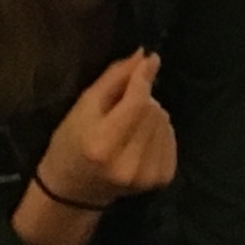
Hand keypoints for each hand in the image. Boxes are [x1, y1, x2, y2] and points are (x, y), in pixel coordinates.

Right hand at [37, 50, 176, 210]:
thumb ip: (115, 79)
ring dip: (152, 116)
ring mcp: (147, 176)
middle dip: (143, 100)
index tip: (150, 59)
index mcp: (102, 144)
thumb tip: (144, 55)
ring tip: (130, 126)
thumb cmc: (71, 142)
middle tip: (123, 108)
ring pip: (166, 123)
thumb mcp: (84, 106)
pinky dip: (160, 133)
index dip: (144, 78)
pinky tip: (141, 139)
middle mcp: (127, 164)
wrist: (74, 189)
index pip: (137, 103)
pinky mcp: (161, 180)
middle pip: (154, 111)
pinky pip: (172, 139)